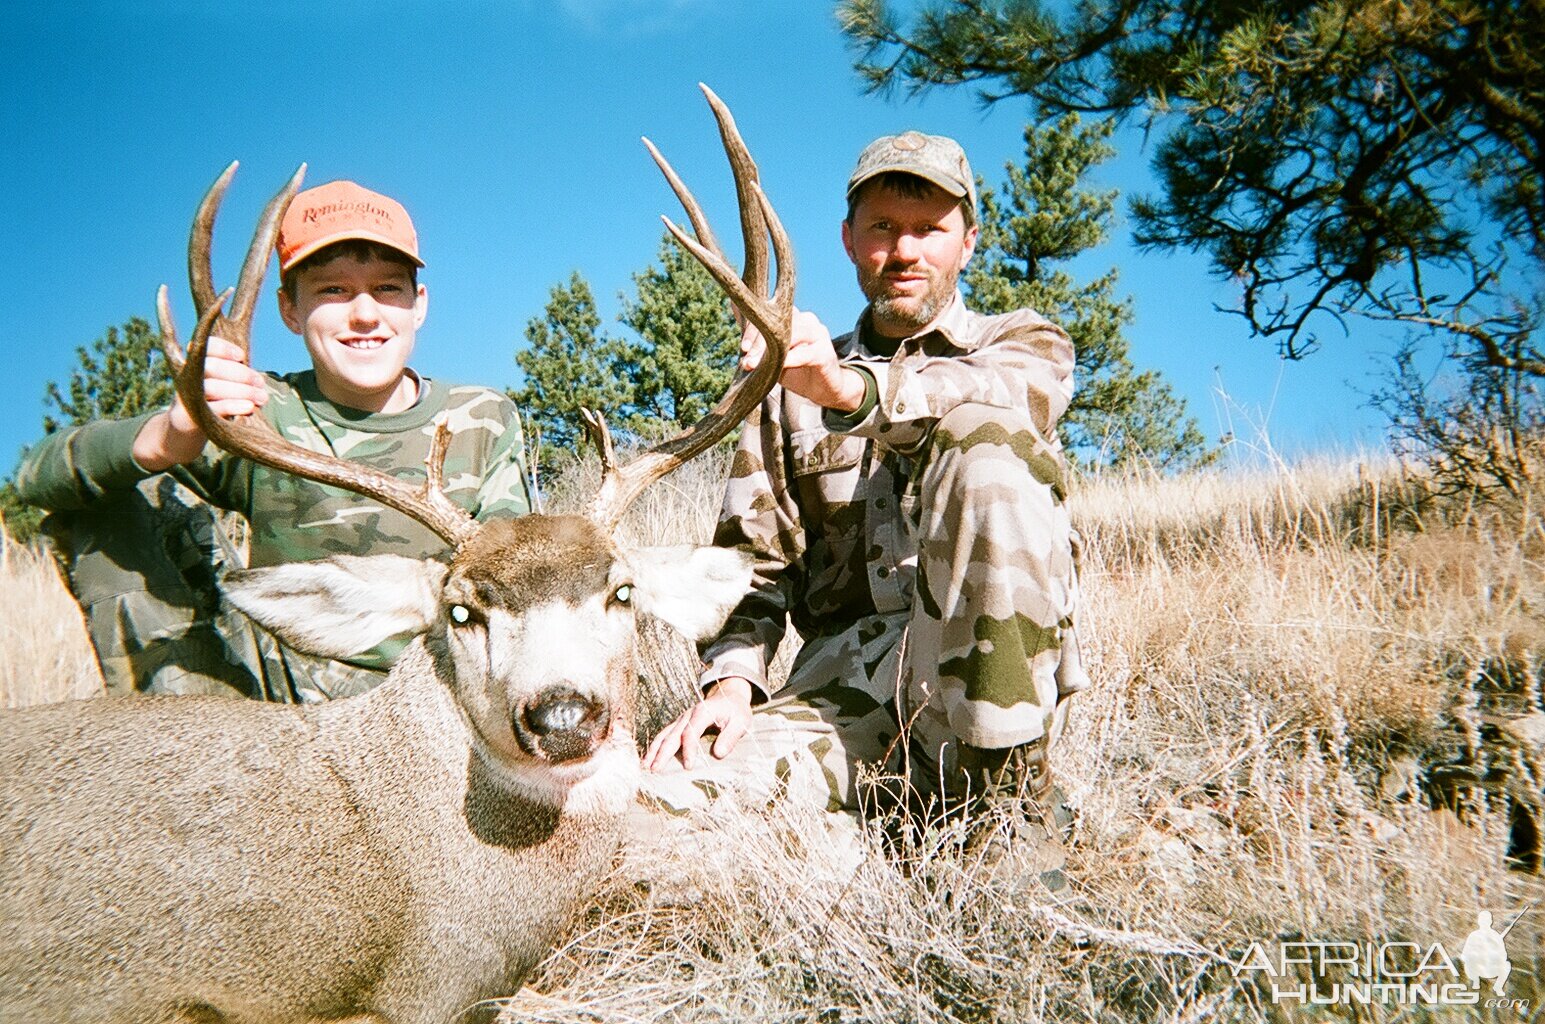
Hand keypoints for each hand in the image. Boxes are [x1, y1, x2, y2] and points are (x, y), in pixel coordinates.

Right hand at [133, 335, 267, 469]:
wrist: (183, 432)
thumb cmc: (209, 404)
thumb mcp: (220, 387)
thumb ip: (234, 380)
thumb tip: (259, 381)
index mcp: (196, 364)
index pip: (206, 347)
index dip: (223, 348)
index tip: (241, 355)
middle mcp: (188, 377)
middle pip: (212, 367)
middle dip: (241, 374)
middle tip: (260, 383)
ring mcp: (185, 396)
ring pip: (212, 387)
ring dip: (241, 391)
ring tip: (262, 398)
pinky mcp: (186, 416)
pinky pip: (211, 408)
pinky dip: (231, 406)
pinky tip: (248, 408)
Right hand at [644, 676, 754, 770]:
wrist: (729, 695)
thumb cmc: (736, 710)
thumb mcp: (741, 721)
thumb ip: (730, 737)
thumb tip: (718, 754)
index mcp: (703, 712)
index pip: (690, 732)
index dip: (688, 750)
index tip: (688, 766)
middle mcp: (688, 715)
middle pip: (672, 735)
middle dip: (662, 753)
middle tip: (655, 770)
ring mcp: (682, 719)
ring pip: (664, 735)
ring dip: (654, 750)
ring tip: (645, 766)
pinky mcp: (679, 724)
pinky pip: (664, 735)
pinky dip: (655, 747)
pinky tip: (648, 759)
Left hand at [741, 309, 865, 413]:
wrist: (824, 388)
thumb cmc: (795, 369)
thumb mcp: (771, 354)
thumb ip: (756, 337)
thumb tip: (734, 309)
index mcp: (793, 316)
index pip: (770, 313)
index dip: (754, 328)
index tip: (743, 346)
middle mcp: (806, 319)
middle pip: (779, 323)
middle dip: (759, 341)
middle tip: (746, 359)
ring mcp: (818, 333)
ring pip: (791, 335)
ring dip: (769, 351)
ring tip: (755, 364)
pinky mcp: (825, 352)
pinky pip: (805, 354)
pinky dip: (789, 360)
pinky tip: (777, 367)